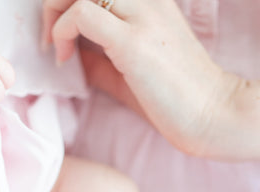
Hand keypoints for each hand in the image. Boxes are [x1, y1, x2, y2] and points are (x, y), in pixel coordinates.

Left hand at [43, 0, 243, 158]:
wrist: (210, 113)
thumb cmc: (171, 97)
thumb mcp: (126, 71)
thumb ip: (98, 58)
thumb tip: (68, 54)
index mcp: (147, 1)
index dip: (67, 2)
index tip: (59, 37)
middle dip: (55, 2)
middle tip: (50, 39)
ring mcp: (141, 16)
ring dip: (55, 11)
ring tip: (55, 46)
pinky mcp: (133, 41)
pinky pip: (83, 14)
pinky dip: (62, 32)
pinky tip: (64, 58)